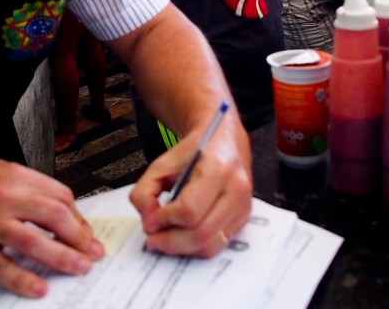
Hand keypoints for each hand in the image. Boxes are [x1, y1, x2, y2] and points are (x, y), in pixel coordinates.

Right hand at [0, 156, 103, 298]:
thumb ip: (27, 188)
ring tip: (78, 268)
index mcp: (14, 176)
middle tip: (92, 253)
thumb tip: (59, 211)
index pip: (59, 196)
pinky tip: (38, 287)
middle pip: (54, 216)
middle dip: (79, 237)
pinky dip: (23, 279)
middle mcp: (3, 196)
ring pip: (33, 241)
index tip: (86, 234)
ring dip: (62, 257)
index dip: (78, 218)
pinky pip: (1, 266)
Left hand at [129, 120, 251, 257]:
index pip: (189, 210)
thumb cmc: (196, 150)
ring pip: (211, 245)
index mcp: (217, 168)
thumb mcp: (161, 164)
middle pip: (201, 234)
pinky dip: (196, 246)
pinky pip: (218, 244)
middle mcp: (236, 189)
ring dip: (182, 249)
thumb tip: (149, 222)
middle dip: (170, 242)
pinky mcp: (243, 218)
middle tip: (152, 238)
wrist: (224, 139)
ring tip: (164, 238)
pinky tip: (181, 236)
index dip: (164, 220)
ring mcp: (243, 206)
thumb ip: (144, 192)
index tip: (150, 220)